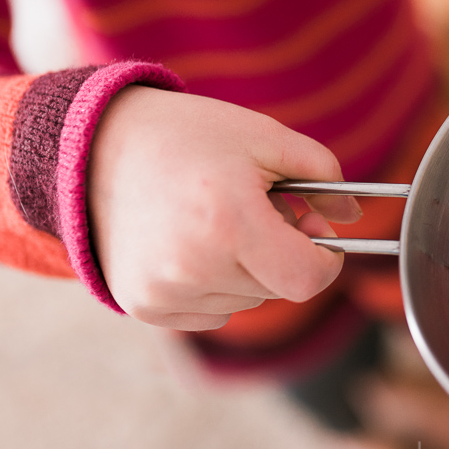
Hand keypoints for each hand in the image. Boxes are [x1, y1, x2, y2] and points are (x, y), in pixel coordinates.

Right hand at [87, 86, 360, 330]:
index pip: (308, 279)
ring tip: (217, 218)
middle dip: (282, 251)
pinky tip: (190, 241)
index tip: (316, 232)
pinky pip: (210, 312)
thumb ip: (324, 174)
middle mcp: (193, 267)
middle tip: (259, 207)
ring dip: (246, 268)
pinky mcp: (143, 306)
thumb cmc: (188, 136)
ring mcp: (163, 292)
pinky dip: (213, 283)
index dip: (325, 258)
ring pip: (246, 301)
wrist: (95, 148)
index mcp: (230, 222)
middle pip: (278, 288)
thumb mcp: (264, 136)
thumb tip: (353, 218)